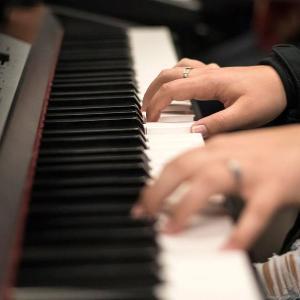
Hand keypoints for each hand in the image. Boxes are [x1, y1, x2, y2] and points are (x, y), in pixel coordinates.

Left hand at [132, 125, 299, 249]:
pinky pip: (253, 212)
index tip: (144, 200)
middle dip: (157, 192)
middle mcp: (228, 155)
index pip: (176, 162)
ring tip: (171, 230)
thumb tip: (185, 183)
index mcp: (216, 148)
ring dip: (185, 208)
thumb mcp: (232, 152)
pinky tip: (228, 247)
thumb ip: (209, 164)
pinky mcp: (274, 187)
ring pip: (208, 184)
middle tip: (144, 214)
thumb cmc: (269, 150)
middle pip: (182, 168)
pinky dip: (240, 231)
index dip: (155, 182)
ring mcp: (250, 170)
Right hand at [143, 60, 286, 137]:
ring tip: (151, 99)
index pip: (172, 90)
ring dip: (158, 83)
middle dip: (150, 93)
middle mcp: (205, 73)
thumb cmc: (267, 96)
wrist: (281, 83)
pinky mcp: (212, 73)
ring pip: (173, 69)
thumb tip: (193, 132)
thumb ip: (218, 124)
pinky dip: (172, 76)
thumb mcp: (245, 115)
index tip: (150, 120)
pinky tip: (173, 85)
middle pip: (166, 76)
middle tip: (144, 111)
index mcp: (209, 82)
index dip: (156, 105)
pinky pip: (185, 68)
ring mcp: (207, 71)